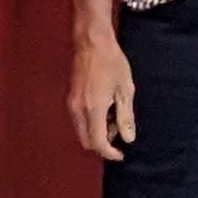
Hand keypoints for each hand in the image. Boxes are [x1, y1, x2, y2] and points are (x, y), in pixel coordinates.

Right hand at [67, 29, 138, 162]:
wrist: (91, 43)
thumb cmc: (112, 62)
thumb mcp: (125, 89)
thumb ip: (125, 116)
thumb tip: (128, 139)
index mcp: (93, 109)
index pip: (97, 143)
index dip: (109, 153)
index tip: (121, 154)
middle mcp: (78, 110)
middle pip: (86, 141)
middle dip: (102, 144)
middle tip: (119, 133)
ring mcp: (71, 105)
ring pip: (81, 132)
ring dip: (96, 133)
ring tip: (113, 117)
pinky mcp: (69, 99)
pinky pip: (78, 121)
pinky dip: (90, 124)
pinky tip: (104, 109)